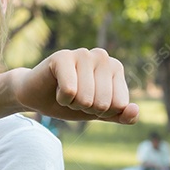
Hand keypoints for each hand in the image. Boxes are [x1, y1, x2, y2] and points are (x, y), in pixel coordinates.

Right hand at [13, 48, 139, 123]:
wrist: (35, 96)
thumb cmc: (69, 102)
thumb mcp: (97, 113)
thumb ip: (119, 115)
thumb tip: (134, 110)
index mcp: (115, 68)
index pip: (120, 105)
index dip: (102, 112)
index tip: (89, 101)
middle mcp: (102, 56)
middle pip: (103, 103)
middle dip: (85, 108)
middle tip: (74, 97)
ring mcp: (82, 54)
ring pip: (86, 98)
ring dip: (72, 104)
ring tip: (65, 92)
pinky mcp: (62, 57)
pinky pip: (70, 91)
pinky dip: (62, 98)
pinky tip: (56, 88)